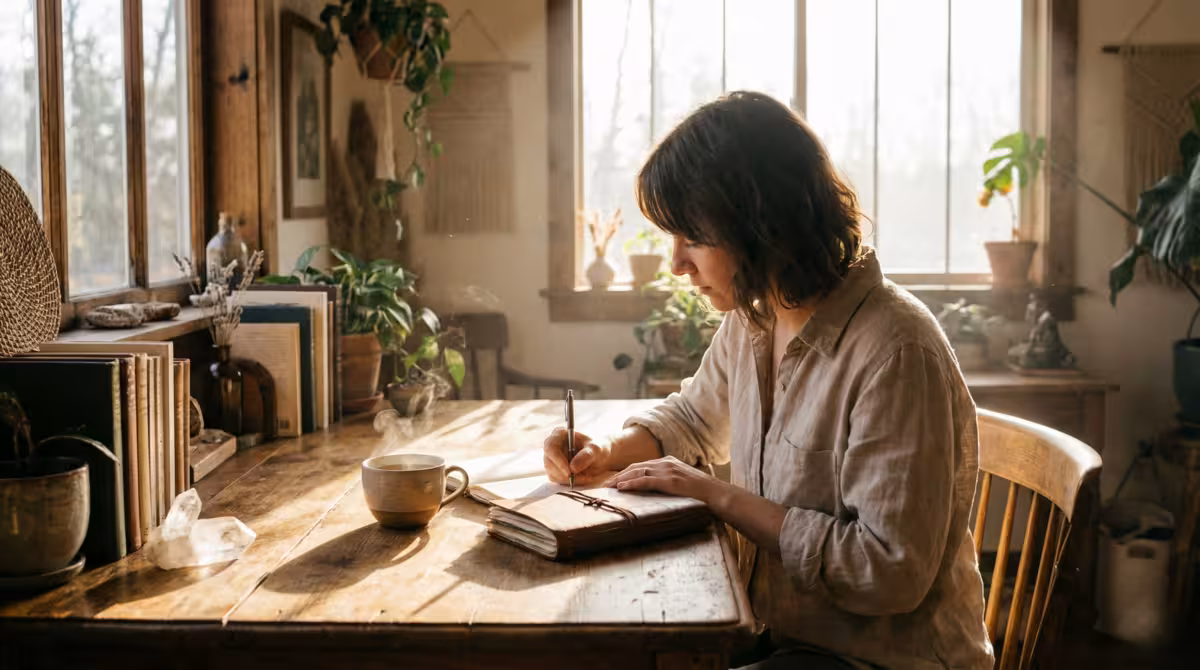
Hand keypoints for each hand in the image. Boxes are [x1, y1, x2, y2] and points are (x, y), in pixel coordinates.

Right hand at [543, 427, 615, 486]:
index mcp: (559, 434)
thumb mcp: (596, 449)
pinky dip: (569, 483)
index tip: (570, 472)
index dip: (558, 460)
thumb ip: (586, 456)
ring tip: (586, 476)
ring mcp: (552, 460)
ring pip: (552, 474)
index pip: (551, 447)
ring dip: (569, 479)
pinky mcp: (554, 471)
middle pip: (549, 463)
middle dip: (565, 474)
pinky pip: (557, 480)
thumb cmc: (596, 449)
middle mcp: (552, 446)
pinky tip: (581, 478)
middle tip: (583, 477)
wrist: (600, 458)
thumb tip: (573, 468)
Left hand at [604, 455, 726, 504]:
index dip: (626, 473)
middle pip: (636, 467)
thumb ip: (667, 483)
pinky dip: (632, 484)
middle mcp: (666, 463)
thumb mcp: (681, 483)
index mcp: (668, 462)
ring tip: (609, 487)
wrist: (717, 494)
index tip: (614, 482)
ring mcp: (668, 470)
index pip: (641, 466)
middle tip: (605, 485)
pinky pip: (646, 481)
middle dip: (619, 476)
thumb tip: (654, 492)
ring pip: (638, 473)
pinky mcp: (670, 480)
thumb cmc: (701, 493)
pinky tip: (622, 488)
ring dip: (621, 480)